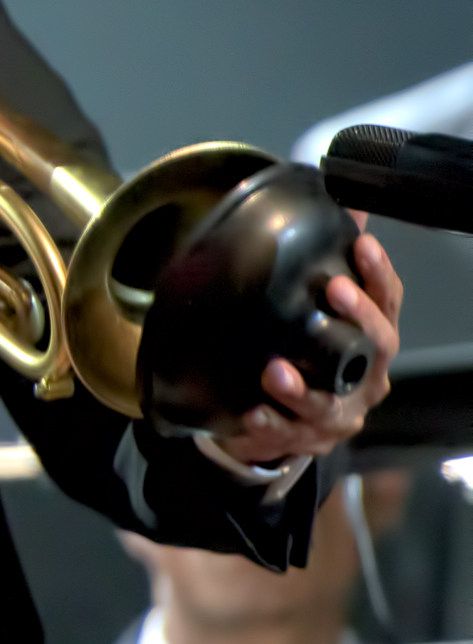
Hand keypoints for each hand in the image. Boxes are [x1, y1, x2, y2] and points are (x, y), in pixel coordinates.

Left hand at [214, 227, 403, 466]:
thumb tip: (342, 203)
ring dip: (303, 387)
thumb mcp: (320, 311)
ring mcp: (339, 414)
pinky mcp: (305, 440)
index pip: (390, 303)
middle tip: (334, 289)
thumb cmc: (309, 358)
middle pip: (376, 348)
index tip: (362, 244)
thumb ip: (331, 260)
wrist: (282, 422)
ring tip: (275, 370)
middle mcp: (366, 378)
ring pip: (328, 403)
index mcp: (374, 341)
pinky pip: (288, 434)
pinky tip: (253, 411)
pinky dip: (270, 423)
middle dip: (358, 318)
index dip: (379, 274)